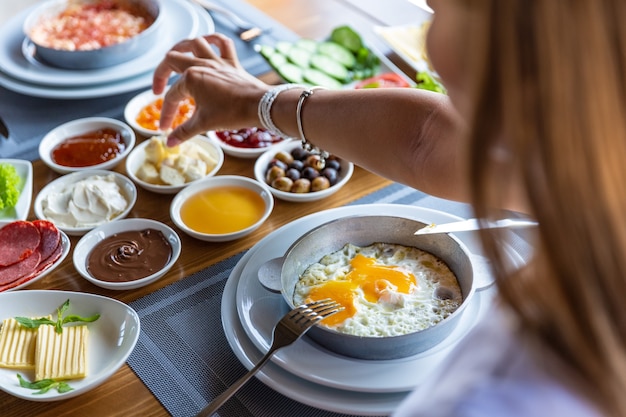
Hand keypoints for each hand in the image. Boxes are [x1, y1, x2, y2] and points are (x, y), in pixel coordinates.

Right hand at [153, 33, 268, 146]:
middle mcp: (201, 64)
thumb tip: (169, 143)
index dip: (166, 113)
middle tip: (158, 90)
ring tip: (174, 59)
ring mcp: (217, 61)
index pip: (171, 96)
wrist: (260, 106)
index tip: (165, 128)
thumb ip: (184, 132)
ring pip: (194, 43)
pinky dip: (213, 39)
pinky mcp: (232, 63)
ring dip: (181, 48)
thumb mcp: (204, 124)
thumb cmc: (232, 113)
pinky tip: (207, 43)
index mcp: (191, 78)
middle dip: (161, 74)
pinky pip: (222, 43)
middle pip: (172, 60)